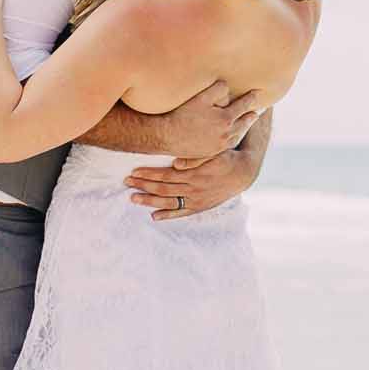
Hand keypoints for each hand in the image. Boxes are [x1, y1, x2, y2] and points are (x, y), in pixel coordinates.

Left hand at [125, 148, 256, 222]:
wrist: (242, 173)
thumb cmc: (225, 157)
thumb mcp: (213, 152)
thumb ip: (195, 157)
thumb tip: (176, 163)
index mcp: (194, 174)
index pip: (165, 176)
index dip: (148, 174)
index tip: (134, 172)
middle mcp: (193, 189)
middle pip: (162, 189)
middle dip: (143, 186)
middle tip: (126, 182)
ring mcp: (196, 200)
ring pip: (168, 202)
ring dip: (149, 201)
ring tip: (133, 198)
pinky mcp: (200, 207)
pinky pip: (181, 213)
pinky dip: (168, 215)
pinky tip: (154, 216)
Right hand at [148, 78, 262, 166]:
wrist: (167, 137)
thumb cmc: (182, 115)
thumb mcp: (200, 97)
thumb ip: (217, 89)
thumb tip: (228, 86)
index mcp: (225, 120)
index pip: (242, 106)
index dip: (250, 98)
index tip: (258, 92)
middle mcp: (226, 134)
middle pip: (243, 123)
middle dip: (251, 115)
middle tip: (258, 111)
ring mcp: (219, 145)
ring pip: (237, 135)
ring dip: (244, 127)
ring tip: (248, 122)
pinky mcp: (211, 152)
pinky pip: (227, 144)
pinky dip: (233, 138)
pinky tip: (232, 135)